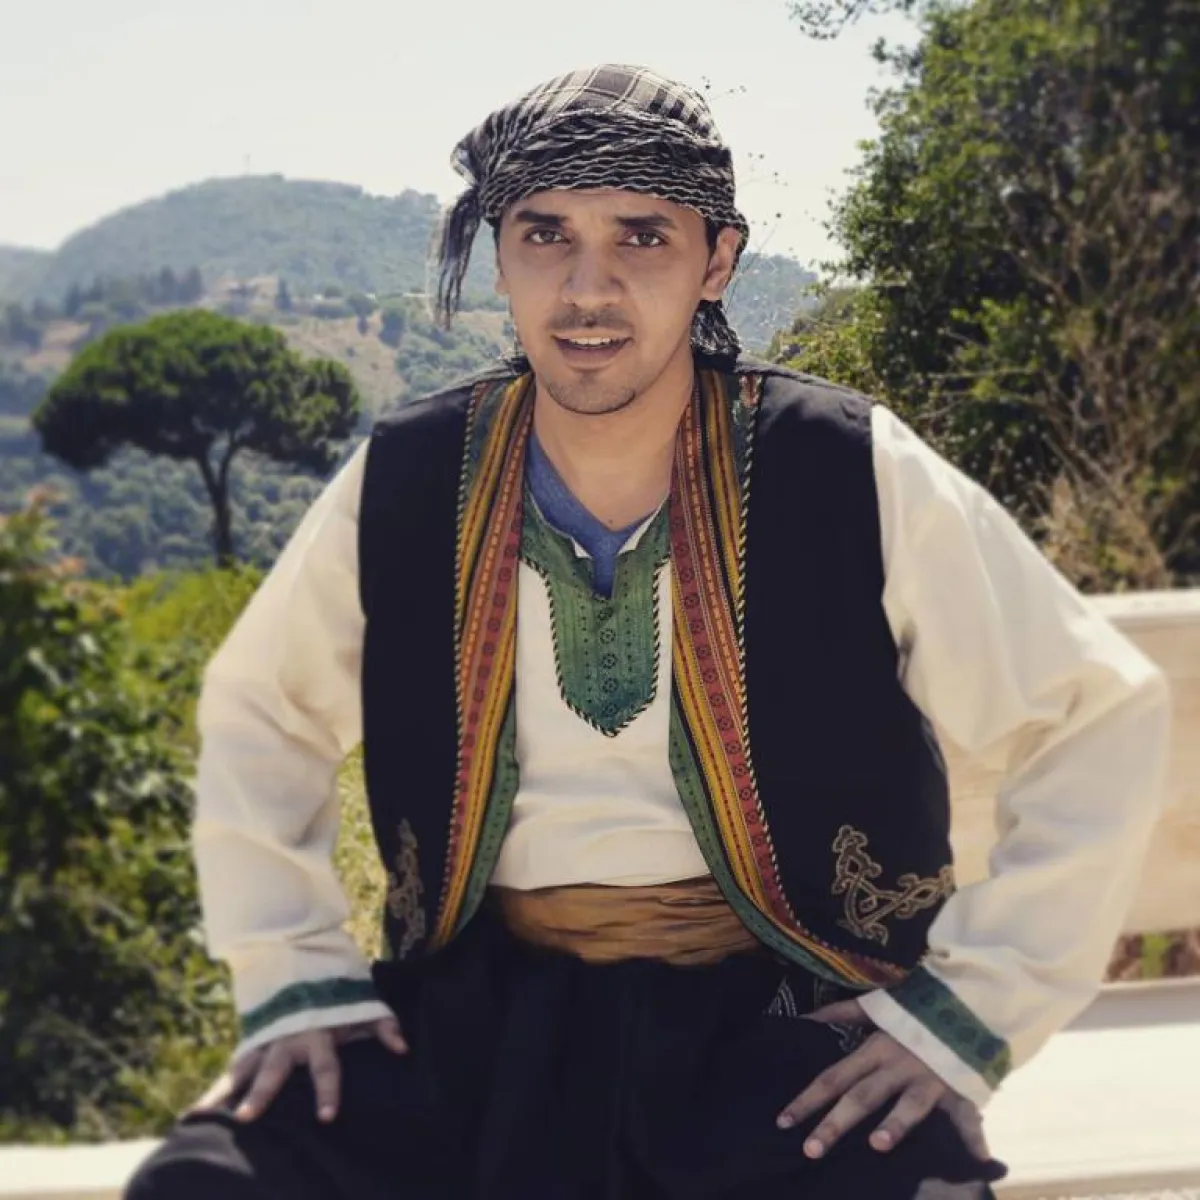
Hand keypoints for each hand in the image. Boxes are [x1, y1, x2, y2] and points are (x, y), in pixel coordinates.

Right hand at [187, 1015, 406, 1124]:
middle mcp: (288, 1040)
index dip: (327, 1091)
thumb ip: (384, 1027)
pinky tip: (194, 1115)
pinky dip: (214, 1091)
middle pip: (274, 1071)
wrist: (306, 960)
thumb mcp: (364, 1007)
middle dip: (262, 1094)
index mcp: (319, 1035)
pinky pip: (230, 1070)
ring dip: (225, 1093)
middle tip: (247, 1118)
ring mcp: (266, 1040)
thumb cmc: (340, 994)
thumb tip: (402, 1049)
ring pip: (243, 1070)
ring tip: (202, 1118)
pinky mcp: (251, 1043)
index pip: (326, 1068)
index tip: (326, 1117)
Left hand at [775, 999, 989, 1161]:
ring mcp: (929, 1079)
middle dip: (835, 1124)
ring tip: (877, 1145)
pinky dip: (975, 1135)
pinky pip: (969, 1113)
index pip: (833, 1077)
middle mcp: (897, 1066)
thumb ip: (840, 1013)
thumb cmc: (914, 1010)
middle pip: (861, 1097)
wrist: (963, 1000)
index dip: (807, 1099)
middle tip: (810, 1150)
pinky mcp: (960, 1088)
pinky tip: (978, 1159)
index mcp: (874, 1049)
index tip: (783, 1122)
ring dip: (896, 1123)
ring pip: (909, 1104)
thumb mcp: (876, 1007)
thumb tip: (805, 1017)